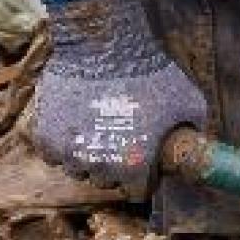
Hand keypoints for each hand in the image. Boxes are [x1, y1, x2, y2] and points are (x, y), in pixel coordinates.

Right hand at [30, 0, 205, 197]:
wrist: (105, 46)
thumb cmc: (150, 73)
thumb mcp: (188, 104)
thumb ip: (192, 130)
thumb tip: (196, 143)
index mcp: (134, 166)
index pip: (136, 192)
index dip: (142, 177)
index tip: (143, 162)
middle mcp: (99, 167)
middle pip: (105, 181)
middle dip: (114, 166)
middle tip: (120, 140)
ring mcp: (68, 152)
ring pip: (76, 168)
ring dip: (87, 154)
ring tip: (97, 128)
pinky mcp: (44, 135)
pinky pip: (52, 153)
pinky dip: (61, 143)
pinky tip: (75, 123)